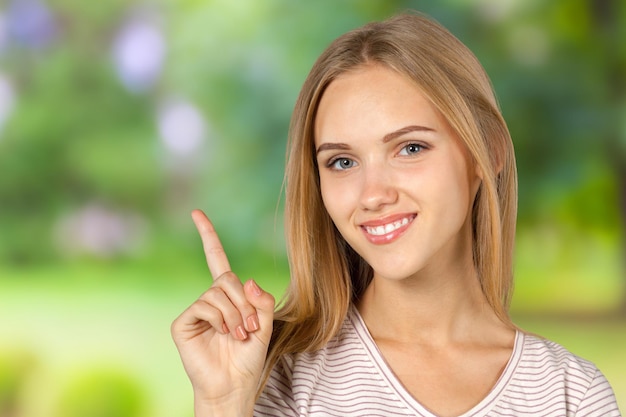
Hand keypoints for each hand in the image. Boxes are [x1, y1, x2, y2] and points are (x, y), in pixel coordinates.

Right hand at [171, 209, 274, 414]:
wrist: (234, 384)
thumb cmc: (248, 357)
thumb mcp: (265, 325)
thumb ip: (261, 301)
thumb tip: (245, 280)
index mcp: (227, 296)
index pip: (216, 259)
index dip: (207, 236)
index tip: (196, 213)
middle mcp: (209, 299)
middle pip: (227, 278)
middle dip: (244, 302)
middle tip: (249, 327)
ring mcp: (194, 310)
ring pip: (217, 292)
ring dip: (235, 314)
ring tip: (239, 334)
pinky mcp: (182, 322)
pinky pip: (204, 306)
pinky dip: (220, 319)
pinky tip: (223, 334)